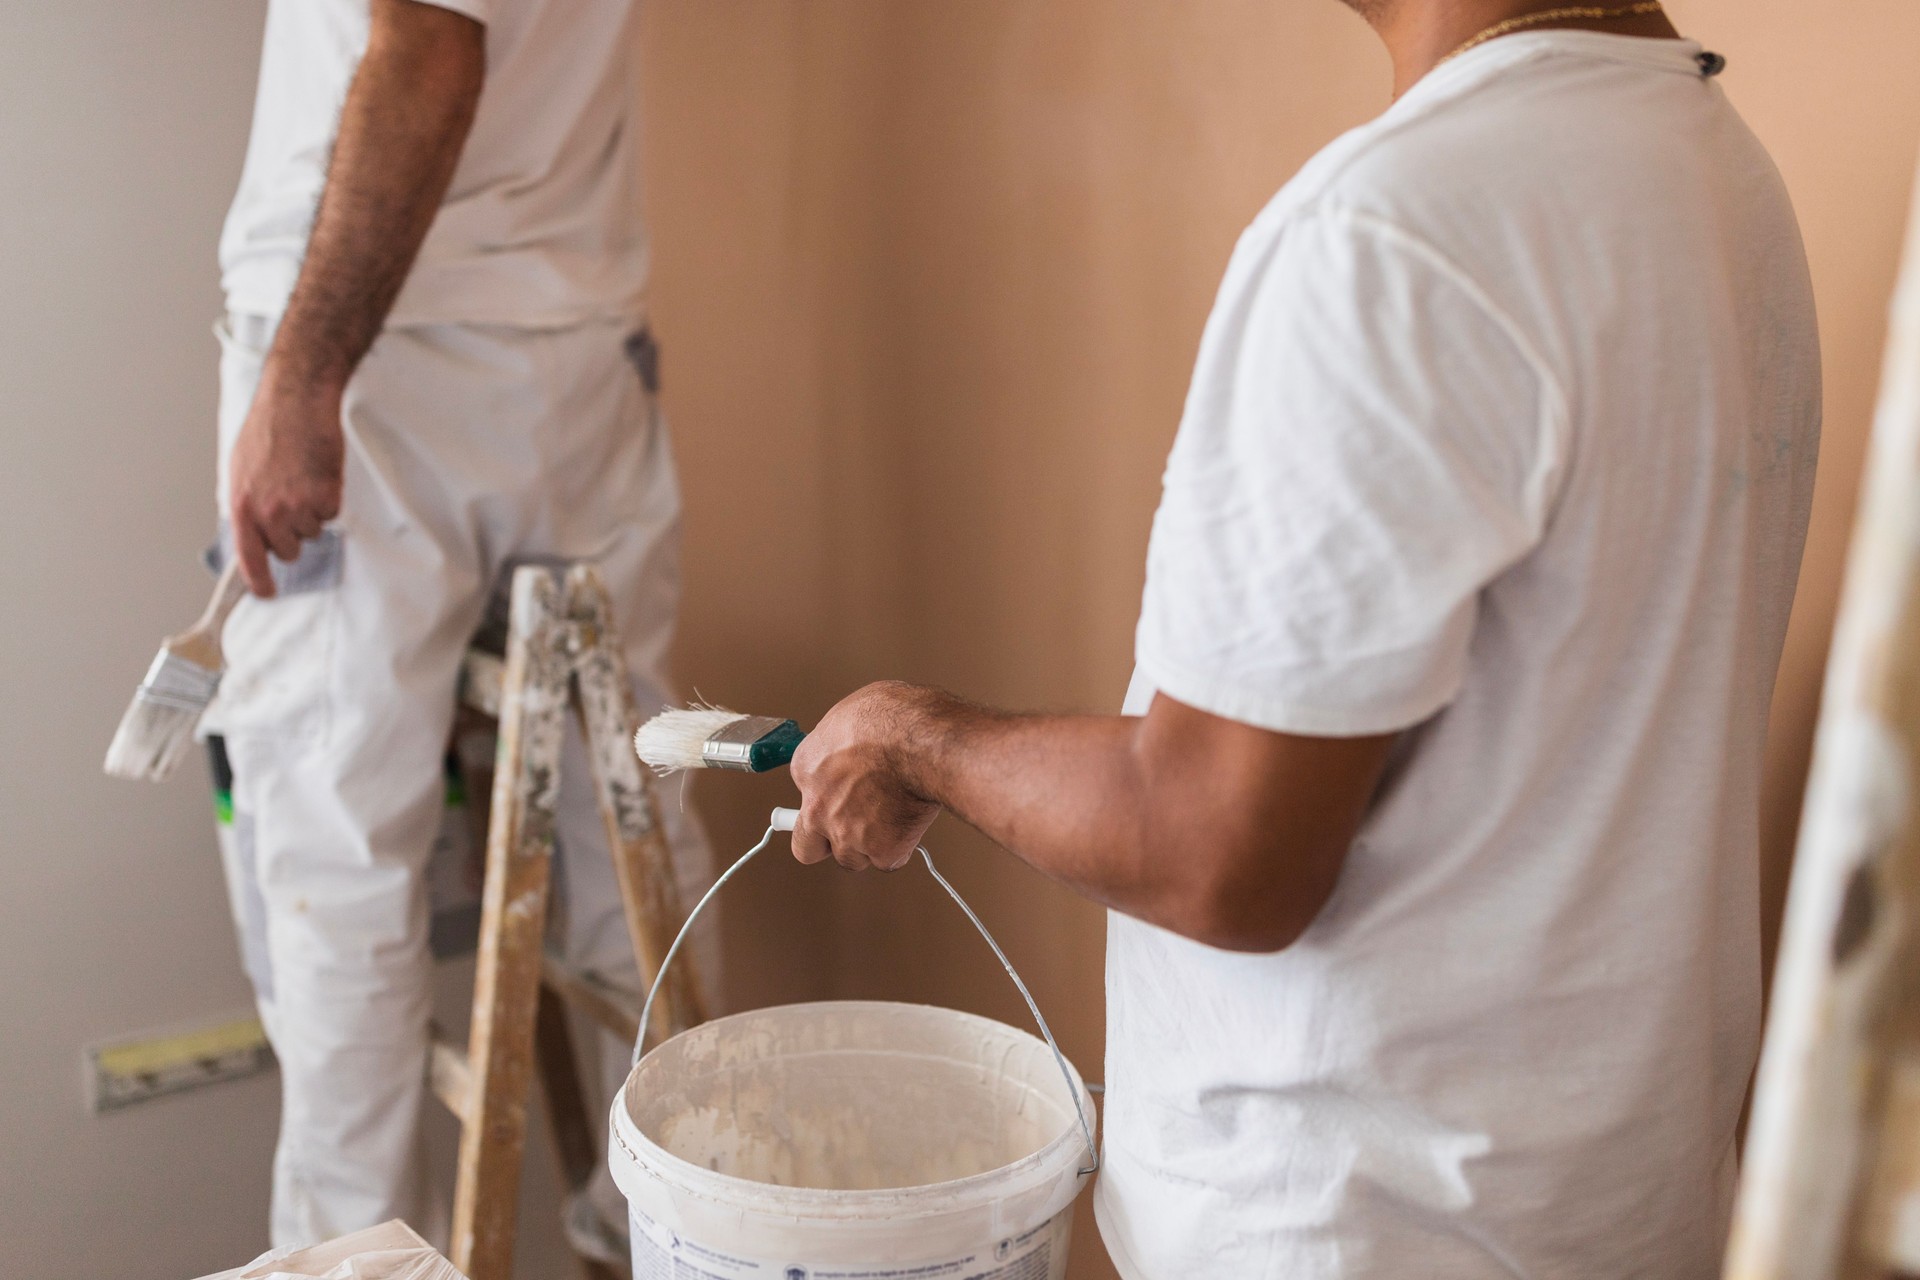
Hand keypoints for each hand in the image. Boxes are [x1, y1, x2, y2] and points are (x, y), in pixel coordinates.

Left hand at [228, 365, 345, 596]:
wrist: (296, 403)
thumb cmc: (268, 430)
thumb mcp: (240, 470)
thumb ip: (247, 505)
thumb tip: (251, 532)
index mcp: (241, 506)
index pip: (248, 557)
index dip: (259, 581)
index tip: (267, 592)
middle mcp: (268, 512)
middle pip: (288, 549)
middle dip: (293, 533)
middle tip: (293, 502)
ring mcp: (297, 506)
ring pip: (312, 531)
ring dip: (312, 512)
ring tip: (304, 479)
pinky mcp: (325, 496)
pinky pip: (332, 513)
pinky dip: (330, 497)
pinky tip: (318, 473)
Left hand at [789, 681, 941, 870]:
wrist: (924, 742)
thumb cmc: (896, 719)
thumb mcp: (853, 712)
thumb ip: (843, 741)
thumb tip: (851, 741)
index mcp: (807, 767)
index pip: (802, 793)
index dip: (822, 794)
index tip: (833, 793)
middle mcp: (820, 807)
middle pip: (807, 847)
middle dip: (822, 843)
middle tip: (842, 830)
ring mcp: (848, 834)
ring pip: (851, 858)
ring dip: (865, 846)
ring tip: (886, 822)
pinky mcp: (882, 851)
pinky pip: (888, 860)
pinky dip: (898, 849)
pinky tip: (908, 827)